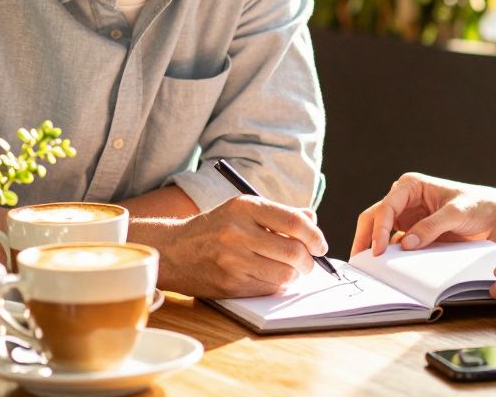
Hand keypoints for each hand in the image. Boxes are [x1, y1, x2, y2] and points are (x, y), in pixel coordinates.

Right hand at [137, 195, 326, 297]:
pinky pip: (268, 288)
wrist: (175, 251)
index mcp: (245, 208)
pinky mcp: (230, 284)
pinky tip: (269, 276)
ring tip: (289, 270)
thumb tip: (313, 221)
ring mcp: (233, 260)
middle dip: (309, 261)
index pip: (294, 222)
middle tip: (309, 263)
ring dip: (294, 275)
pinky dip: (276, 285)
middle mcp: (238, 232)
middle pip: (294, 252)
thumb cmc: (215, 228)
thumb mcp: (244, 210)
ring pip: (284, 275)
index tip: (320, 245)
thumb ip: (279, 214)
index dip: (315, 236)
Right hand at [350, 172, 495, 256]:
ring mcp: (407, 217)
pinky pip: (395, 244)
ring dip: (375, 248)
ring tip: (369, 269)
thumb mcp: (456, 214)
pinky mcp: (412, 233)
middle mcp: (404, 199)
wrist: (495, 217)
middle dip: (367, 238)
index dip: (379, 229)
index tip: (379, 250)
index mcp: (411, 186)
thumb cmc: (478, 205)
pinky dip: (389, 256)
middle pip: (375, 218)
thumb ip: (431, 227)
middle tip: (362, 262)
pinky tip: (387, 269)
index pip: (386, 207)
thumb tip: (405, 243)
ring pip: (380, 232)